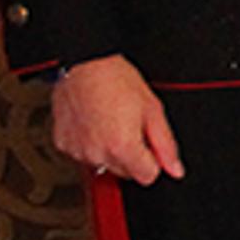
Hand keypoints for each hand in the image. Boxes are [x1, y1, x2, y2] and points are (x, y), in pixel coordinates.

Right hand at [52, 53, 182, 183]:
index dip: (153, 160)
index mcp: (123, 147)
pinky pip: (83, 153)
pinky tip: (93, 122)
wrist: (84, 62)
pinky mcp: (63, 144)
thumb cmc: (116, 79)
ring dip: (110, 150)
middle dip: (132, 154)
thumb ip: (166, 145)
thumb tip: (175, 169)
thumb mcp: (152, 109)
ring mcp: (78, 150)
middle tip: (129, 126)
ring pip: (103, 164)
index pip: (147, 177)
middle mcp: (98, 154)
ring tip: (110, 121)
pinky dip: (90, 143)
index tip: (149, 145)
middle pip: (126, 173)